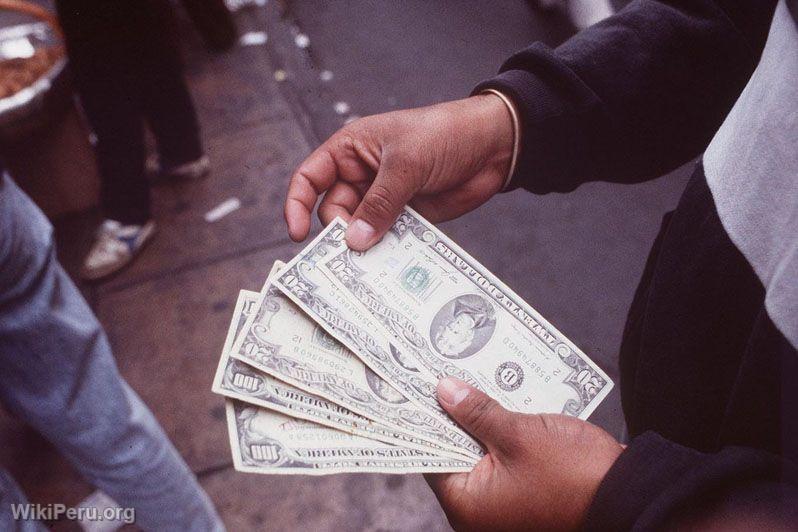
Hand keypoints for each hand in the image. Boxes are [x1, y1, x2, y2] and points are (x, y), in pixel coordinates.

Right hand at [284, 94, 513, 249]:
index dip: (298, 205)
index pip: (311, 178)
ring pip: (360, 229)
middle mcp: (362, 175)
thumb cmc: (444, 135)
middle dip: (339, 233)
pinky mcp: (407, 217)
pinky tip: (389, 266)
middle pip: (334, 211)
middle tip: (349, 257)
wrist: (494, 144)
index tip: (298, 235)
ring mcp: (384, 198)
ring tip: (368, 267)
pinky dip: (386, 252)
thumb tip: (355, 242)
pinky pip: (387, 238)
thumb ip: (380, 203)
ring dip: (363, 247)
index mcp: (351, 150)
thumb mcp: (407, 164)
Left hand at [426, 378, 622, 530]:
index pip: (430, 456)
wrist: (632, 498)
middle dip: (453, 414)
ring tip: (470, 379)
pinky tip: (502, 401)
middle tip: (445, 374)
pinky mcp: (527, 496)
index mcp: (468, 505)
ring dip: (480, 421)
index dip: (425, 419)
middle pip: (454, 453)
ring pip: (480, 454)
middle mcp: (481, 513)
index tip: (417, 386)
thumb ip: (477, 412)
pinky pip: (504, 461)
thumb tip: (445, 391)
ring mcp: (505, 507)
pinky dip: (502, 434)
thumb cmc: (575, 475)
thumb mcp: (519, 434)